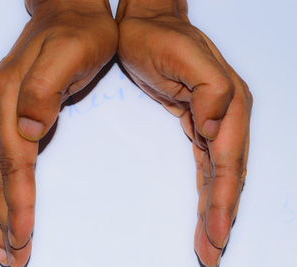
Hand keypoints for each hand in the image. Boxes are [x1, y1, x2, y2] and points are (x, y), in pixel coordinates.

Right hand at [0, 1, 116, 265]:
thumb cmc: (79, 32)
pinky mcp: (6, 111)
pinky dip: (2, 188)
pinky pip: (0, 159)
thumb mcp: (71, 52)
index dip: (18, 202)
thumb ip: (44, 90)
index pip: (14, 162)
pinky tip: (5, 203)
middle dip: (4, 218)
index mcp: (9, 97)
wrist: (71, 10)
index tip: (23, 236)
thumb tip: (28, 128)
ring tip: (4, 242)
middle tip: (11, 256)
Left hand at [116, 2, 251, 265]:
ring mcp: (212, 121)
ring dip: (215, 210)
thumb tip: (215, 127)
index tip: (216, 234)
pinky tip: (207, 209)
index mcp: (229, 104)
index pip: (227, 163)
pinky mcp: (195, 123)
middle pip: (227, 176)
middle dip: (222, 216)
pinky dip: (207, 190)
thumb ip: (211, 90)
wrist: (144, 24)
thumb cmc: (159, 37)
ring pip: (217, 175)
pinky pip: (205, 164)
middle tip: (212, 252)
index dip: (223, 201)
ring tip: (209, 242)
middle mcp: (226, 116)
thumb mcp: (185, 56)